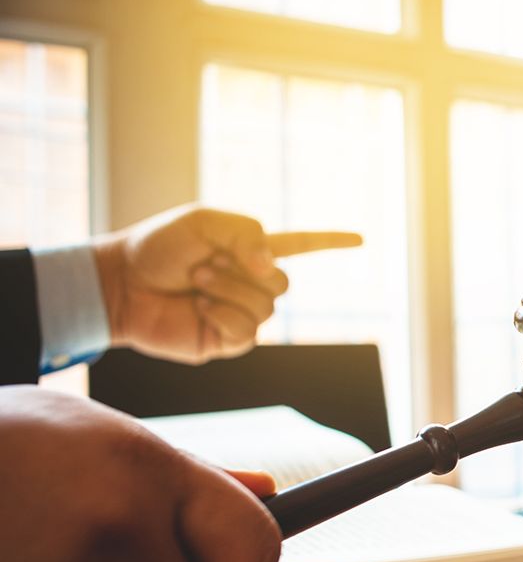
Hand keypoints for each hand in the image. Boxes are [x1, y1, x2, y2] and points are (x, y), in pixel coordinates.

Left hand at [94, 205, 361, 363]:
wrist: (121, 284)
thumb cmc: (158, 247)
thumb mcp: (206, 220)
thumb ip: (248, 232)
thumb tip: (269, 269)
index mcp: (249, 251)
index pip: (301, 245)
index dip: (331, 242)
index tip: (362, 238)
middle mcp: (250, 283)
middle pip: (283, 282)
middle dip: (246, 272)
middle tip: (204, 265)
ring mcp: (241, 313)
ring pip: (266, 307)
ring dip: (229, 290)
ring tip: (196, 283)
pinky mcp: (226, 340)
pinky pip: (248, 331)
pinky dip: (224, 315)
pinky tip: (200, 309)